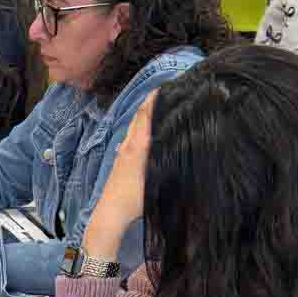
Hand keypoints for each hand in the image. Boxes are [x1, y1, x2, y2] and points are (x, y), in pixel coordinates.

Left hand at [81, 91, 155, 259]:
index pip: (146, 114)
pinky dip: (142, 127)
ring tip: (163, 105)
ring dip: (147, 114)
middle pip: (140, 116)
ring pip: (136, 126)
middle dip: (153, 101)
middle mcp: (128, 144)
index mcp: (137, 145)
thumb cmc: (135, 200)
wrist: (111, 213)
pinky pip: (133, 135)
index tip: (168, 84)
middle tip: (170, 90)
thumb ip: (168, 163)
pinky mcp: (121, 159)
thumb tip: (186, 147)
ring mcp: (123, 151)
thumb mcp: (156, 181)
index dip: (155, 98)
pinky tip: (149, 131)